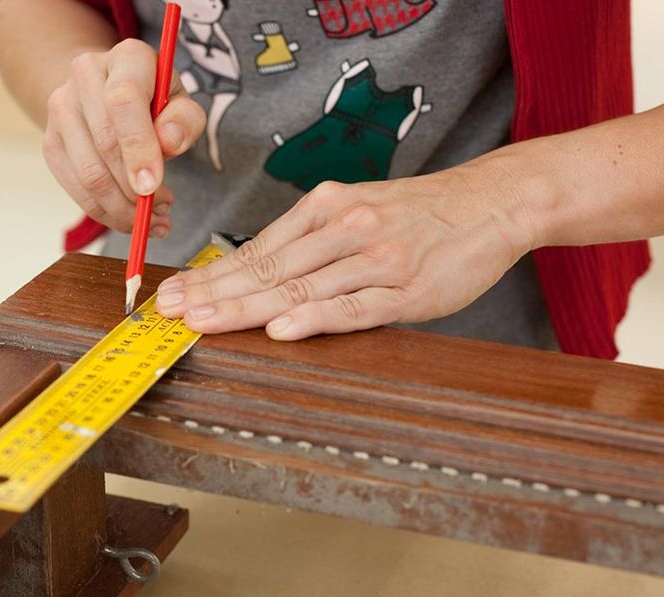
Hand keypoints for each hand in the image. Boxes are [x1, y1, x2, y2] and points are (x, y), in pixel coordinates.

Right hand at [43, 39, 205, 236]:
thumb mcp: (181, 102)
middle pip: (105, 143)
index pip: (124, 101)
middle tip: (162, 210)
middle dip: (135, 189)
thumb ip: (184, 120)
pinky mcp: (50, 143)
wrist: (107, 91)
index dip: (139, 148)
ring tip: (150, 219)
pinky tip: (129, 218)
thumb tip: (169, 142)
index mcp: (126, 58)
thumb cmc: (154, 99)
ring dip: (122, 209)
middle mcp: (85, 75)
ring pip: (88, 173)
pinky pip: (76, 189)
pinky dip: (105, 213)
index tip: (153, 187)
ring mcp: (60, 109)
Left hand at [154, 168, 537, 339]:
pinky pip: (354, 306)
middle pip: (268, 268)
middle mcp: (345, 227)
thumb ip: (312, 239)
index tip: (176, 294)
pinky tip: (280, 329)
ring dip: (248, 308)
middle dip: (214, 292)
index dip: (213, 274)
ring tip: (206, 323)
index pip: (258, 248)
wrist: (491, 202)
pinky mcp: (407, 288)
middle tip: (171, 313)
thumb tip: (257, 274)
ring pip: (301, 286)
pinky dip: (315, 317)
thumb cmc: (418, 213)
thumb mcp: (359, 209)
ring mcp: (376, 258)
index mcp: (326, 208)